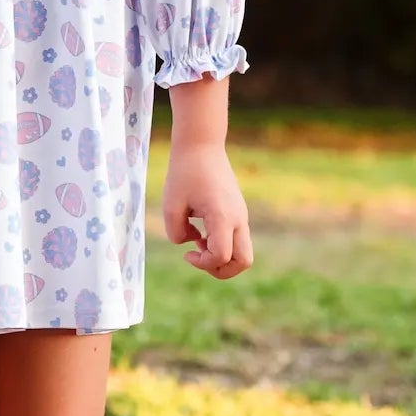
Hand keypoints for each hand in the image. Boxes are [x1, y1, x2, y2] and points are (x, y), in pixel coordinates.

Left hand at [161, 138, 252, 279]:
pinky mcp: (238, 213)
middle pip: (244, 262)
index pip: (222, 256)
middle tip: (198, 258)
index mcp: (223, 217)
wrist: (202, 145)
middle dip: (221, 270)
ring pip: (244, 253)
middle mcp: (239, 219)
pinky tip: (201, 232)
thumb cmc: (184, 172)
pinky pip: (237, 240)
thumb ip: (177, 233)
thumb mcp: (171, 205)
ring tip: (198, 243)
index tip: (186, 253)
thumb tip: (192, 243)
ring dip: (221, 258)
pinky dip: (222, 245)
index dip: (203, 264)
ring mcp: (242, 216)